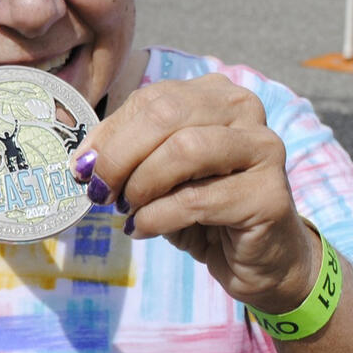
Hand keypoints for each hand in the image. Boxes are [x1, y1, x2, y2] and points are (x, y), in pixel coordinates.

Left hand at [71, 75, 318, 313]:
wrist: (259, 258)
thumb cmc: (201, 208)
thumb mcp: (154, 173)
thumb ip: (123, 153)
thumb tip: (82, 160)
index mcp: (213, 94)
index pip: (150, 99)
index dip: (109, 134)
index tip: (82, 168)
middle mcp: (244, 109)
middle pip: (166, 115)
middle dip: (121, 156)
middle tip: (100, 191)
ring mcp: (263, 148)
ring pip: (185, 150)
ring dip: (142, 185)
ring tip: (126, 209)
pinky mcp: (270, 194)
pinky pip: (198, 199)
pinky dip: (157, 217)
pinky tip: (143, 229)